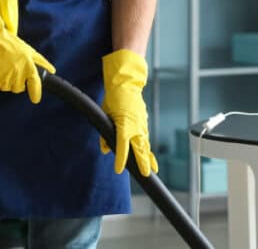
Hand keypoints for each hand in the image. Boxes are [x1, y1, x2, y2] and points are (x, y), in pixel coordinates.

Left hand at [100, 49, 157, 176]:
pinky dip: (147, 146)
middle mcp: (135, 126)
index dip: (121, 160)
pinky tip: (148, 154)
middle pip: (140, 148)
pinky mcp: (143, 121)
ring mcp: (141, 124)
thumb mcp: (105, 115)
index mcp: (124, 125)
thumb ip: (105, 134)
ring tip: (153, 169)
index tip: (119, 170)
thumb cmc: (113, 98)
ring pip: (145, 143)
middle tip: (147, 175)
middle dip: (144, 163)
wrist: (126, 83)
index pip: (123, 147)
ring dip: (149, 156)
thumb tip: (105, 149)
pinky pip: (145, 136)